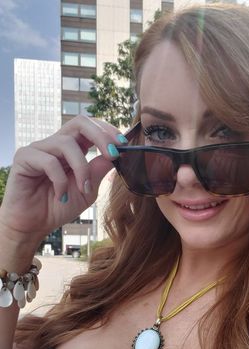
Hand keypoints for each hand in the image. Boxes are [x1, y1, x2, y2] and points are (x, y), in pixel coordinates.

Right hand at [0, 116, 126, 243]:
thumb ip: (99, 171)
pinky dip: (60, 181)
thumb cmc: (59, 207)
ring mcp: (39, 149)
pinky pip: (49, 161)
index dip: (108, 132)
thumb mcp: (87, 190)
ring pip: (67, 144)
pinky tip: (62, 197)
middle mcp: (55, 144)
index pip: (91, 128)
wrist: (34, 225)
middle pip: (79, 122)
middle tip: (113, 154)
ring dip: (81, 168)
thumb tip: (117, 153)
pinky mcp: (24, 158)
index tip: (123, 145)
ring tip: (83, 189)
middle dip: (100, 136)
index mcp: (72, 149)